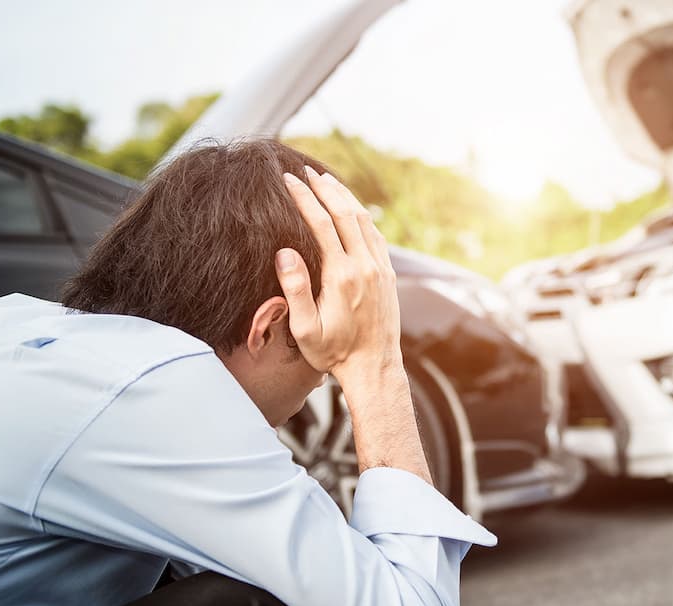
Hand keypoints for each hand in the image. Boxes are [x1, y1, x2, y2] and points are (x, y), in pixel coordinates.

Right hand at [275, 167, 401, 382]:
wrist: (373, 368)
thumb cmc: (333, 352)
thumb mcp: (305, 328)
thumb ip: (295, 289)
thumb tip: (284, 252)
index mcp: (342, 276)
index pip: (321, 223)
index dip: (304, 198)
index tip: (288, 180)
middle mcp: (365, 266)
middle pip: (346, 213)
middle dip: (324, 188)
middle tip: (306, 170)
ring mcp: (380, 269)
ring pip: (364, 220)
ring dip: (345, 197)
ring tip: (326, 180)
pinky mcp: (388, 275)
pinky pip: (376, 235)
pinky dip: (363, 215)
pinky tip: (352, 208)